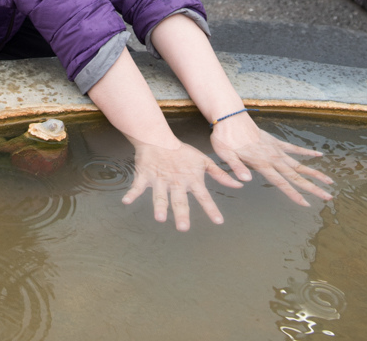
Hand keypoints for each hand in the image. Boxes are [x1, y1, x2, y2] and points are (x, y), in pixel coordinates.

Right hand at [121, 139, 243, 230]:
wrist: (159, 138)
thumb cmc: (182, 153)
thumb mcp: (203, 162)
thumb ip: (220, 174)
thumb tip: (240, 184)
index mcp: (191, 180)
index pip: (203, 196)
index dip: (211, 208)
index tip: (218, 222)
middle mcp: (176, 182)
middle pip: (179, 200)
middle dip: (181, 213)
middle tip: (183, 227)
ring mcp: (160, 179)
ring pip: (159, 195)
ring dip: (159, 205)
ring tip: (159, 217)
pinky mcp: (145, 175)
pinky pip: (137, 186)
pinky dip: (132, 193)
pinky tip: (126, 201)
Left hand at [210, 113, 333, 206]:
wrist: (229, 116)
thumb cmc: (225, 137)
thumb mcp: (225, 154)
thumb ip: (236, 167)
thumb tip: (246, 180)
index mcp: (262, 162)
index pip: (281, 182)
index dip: (294, 194)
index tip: (306, 204)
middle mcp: (272, 157)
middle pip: (296, 175)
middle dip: (313, 187)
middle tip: (329, 196)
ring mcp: (275, 149)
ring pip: (299, 163)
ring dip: (314, 172)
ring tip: (329, 180)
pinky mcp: (274, 141)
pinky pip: (293, 148)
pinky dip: (306, 152)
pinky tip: (318, 155)